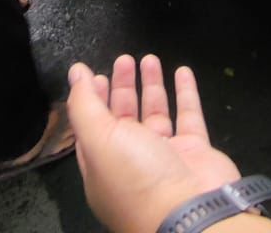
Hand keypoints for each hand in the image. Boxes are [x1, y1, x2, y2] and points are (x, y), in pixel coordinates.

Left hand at [68, 55, 241, 232]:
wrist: (192, 211)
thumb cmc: (137, 178)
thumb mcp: (99, 140)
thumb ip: (85, 104)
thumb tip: (75, 72)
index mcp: (103, 167)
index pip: (92, 128)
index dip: (93, 100)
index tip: (95, 74)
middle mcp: (133, 163)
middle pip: (124, 118)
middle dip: (122, 88)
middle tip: (124, 60)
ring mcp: (166, 158)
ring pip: (156, 114)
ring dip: (152, 86)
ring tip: (149, 59)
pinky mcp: (195, 152)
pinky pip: (189, 117)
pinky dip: (185, 94)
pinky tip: (182, 71)